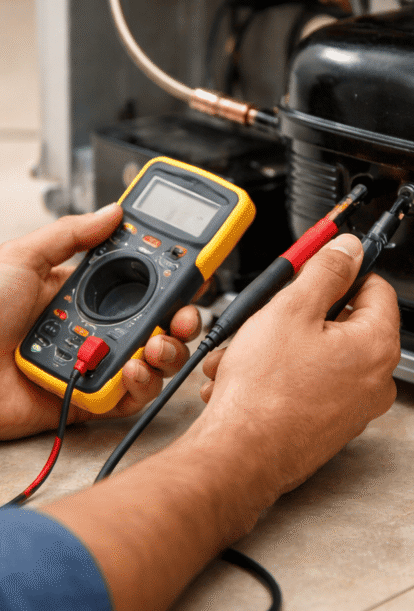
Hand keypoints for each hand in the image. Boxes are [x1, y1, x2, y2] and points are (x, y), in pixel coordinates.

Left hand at [0, 205, 200, 439]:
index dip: (172, 277)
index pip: (141, 281)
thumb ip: (71, 235)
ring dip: (167, 351)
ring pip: (154, 360)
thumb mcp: (22, 259)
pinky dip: (142, 385)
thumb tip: (112, 211)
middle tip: (183, 313)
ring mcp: (95, 362)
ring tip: (156, 344)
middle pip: (158, 322)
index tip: (195, 269)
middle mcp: (96, 327)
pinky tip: (132, 369)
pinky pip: (132, 396)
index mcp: (82, 291)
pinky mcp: (90, 399)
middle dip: (182, 317)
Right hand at [192, 232, 400, 504]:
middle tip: (268, 315)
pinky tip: (246, 378)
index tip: (315, 270)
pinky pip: (309, 384)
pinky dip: (279, 375)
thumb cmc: (265, 393)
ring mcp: (354, 407)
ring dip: (280, 346)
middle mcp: (376, 379)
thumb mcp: (292, 308)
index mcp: (378, 345)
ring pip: (319, 353)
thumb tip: (348, 250)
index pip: (376, 287)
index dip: (342, 273)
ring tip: (246, 353)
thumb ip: (326, 271)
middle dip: (300, 314)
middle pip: (345, 321)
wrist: (238, 457)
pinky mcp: (329, 426)